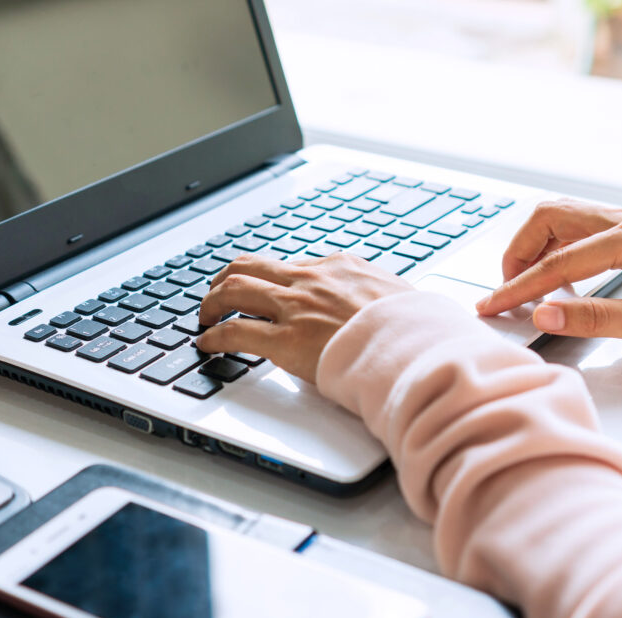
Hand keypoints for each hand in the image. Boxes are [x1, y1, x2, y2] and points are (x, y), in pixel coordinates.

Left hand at [196, 253, 411, 382]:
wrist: (416, 348)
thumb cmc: (415, 329)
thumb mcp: (399, 297)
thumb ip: (379, 296)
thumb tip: (385, 304)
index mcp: (340, 267)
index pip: (291, 266)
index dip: (271, 281)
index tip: (264, 291)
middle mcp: (310, 280)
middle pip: (250, 266)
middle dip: (226, 279)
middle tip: (217, 296)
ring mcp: (295, 308)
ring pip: (234, 289)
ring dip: (211, 303)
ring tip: (204, 317)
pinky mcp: (285, 340)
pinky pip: (235, 332)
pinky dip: (214, 336)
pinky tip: (207, 344)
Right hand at [475, 199, 621, 358]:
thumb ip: (599, 320)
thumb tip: (546, 315)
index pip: (559, 260)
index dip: (520, 286)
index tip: (493, 305)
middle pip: (550, 217)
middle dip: (518, 252)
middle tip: (506, 290)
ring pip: (560, 217)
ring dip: (533, 247)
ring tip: (525, 285)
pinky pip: (577, 229)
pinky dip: (553, 249)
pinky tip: (556, 279)